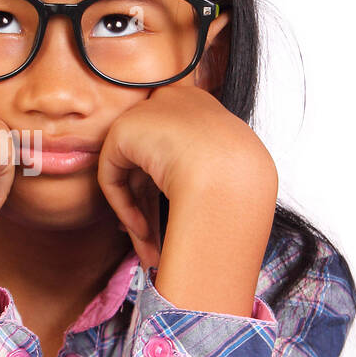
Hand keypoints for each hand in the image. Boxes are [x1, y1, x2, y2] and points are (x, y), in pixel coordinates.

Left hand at [96, 84, 277, 272]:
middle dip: (151, 210)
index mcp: (202, 109)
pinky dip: (124, 206)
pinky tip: (141, 230)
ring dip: (139, 217)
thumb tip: (188, 201)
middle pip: (152, 166)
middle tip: (155, 243)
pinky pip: (114, 175)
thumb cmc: (240, 177)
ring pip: (133, 176)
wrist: (229, 171)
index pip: (176, 152)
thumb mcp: (227, 173)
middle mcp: (173, 105)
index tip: (176, 220)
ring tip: (148, 251)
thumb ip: (200, 178)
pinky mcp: (123, 129)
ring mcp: (147, 113)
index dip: (170, 191)